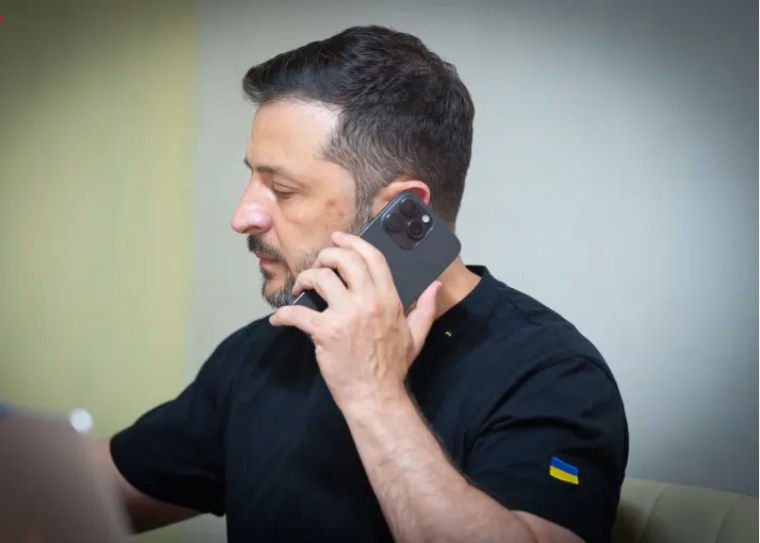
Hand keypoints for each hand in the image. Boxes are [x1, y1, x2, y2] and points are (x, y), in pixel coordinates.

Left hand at [269, 231, 440, 408]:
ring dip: (304, 278)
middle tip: (319, 264)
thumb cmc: (392, 367)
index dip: (353, 242)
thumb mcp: (416, 335)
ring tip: (300, 289)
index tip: (339, 238)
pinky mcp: (325, 332)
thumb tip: (435, 286)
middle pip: (344, 260)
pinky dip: (283, 315)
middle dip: (326, 255)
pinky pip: (298, 314)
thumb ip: (426, 308)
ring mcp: (346, 316)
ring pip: (319, 278)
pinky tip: (279, 319)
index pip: (372, 257)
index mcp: (389, 299)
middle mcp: (368, 301)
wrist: (376, 396)